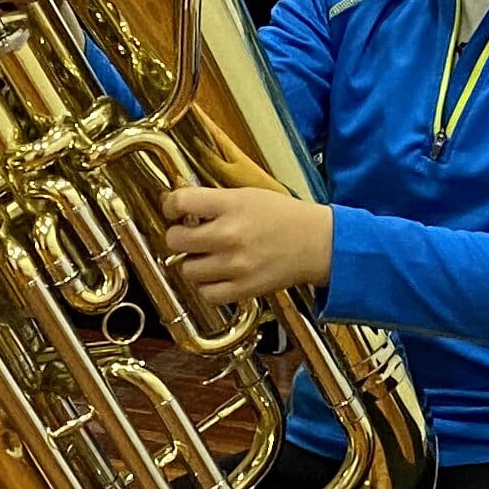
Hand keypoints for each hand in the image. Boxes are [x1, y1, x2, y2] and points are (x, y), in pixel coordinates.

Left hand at [161, 186, 332, 308]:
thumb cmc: (284, 216)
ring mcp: (236, 265)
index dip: (171, 206)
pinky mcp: (244, 288)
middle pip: (176, 240)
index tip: (174, 211)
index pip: (181, 203)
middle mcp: (230, 235)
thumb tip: (178, 205)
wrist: (318, 243)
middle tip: (189, 235)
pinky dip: (207, 286)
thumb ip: (214, 200)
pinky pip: (207, 294)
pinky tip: (217, 275)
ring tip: (207, 256)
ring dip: (193, 262)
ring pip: (188, 269)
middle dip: (178, 236)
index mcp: (231, 206)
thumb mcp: (247, 195)